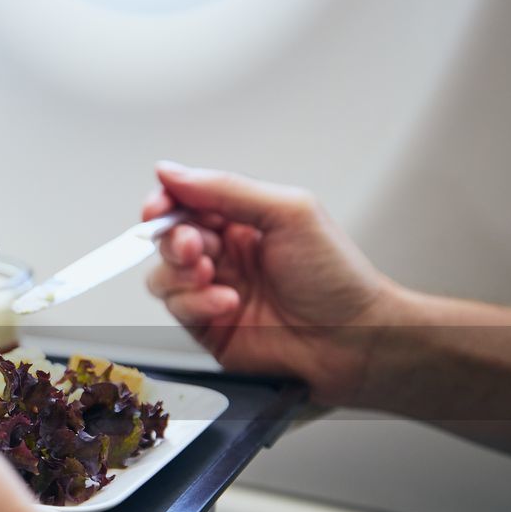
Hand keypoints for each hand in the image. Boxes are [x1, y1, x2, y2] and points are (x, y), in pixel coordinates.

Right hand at [145, 162, 397, 404]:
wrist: (351, 339)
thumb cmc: (336, 277)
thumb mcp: (288, 213)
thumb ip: (226, 189)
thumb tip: (171, 172)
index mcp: (242, 220)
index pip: (186, 201)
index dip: (165, 202)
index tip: (158, 207)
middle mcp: (224, 254)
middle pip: (168, 238)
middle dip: (176, 240)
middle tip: (197, 248)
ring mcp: (212, 291)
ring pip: (162, 276)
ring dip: (181, 275)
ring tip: (213, 277)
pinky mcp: (207, 326)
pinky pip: (176, 310)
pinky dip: (196, 304)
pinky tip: (228, 304)